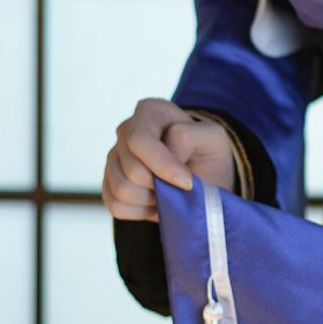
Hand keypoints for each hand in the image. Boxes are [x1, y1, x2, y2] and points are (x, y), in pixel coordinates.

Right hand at [102, 98, 235, 222]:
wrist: (205, 179)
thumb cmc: (207, 155)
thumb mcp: (213, 138)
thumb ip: (190, 136)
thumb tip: (166, 149)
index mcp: (149, 112)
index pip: (139, 140)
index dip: (163, 166)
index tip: (188, 182)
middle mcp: (126, 131)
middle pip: (131, 170)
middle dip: (160, 185)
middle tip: (180, 186)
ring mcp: (114, 158)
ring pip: (121, 190)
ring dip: (152, 200)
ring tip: (169, 192)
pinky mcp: (109, 184)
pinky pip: (117, 206)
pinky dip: (141, 211)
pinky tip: (157, 201)